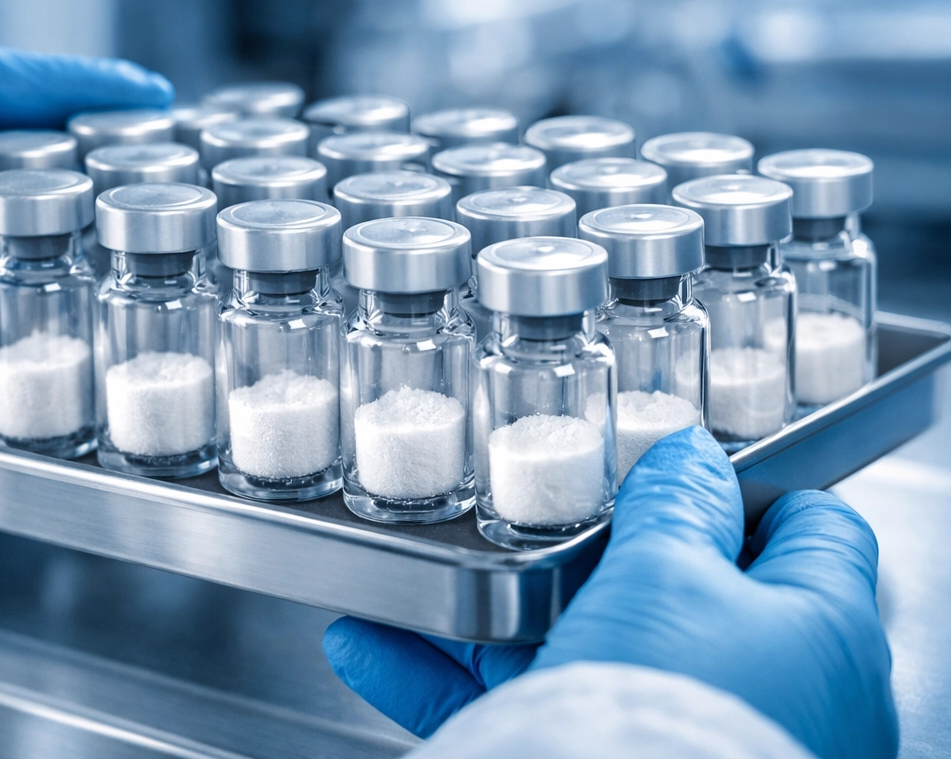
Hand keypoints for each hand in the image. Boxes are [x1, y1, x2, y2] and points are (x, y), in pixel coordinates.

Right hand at [323, 427, 896, 758]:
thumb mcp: (672, 577)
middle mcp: (760, 691)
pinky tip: (374, 647)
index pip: (800, 525)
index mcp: (814, 631)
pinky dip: (443, 678)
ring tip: (406, 578)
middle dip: (566, 546)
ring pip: (570, 650)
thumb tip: (687, 456)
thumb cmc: (680, 721)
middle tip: (512, 510)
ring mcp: (679, 738)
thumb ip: (676, 505)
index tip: (660, 458)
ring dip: (477, 613)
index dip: (731, 479)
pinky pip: (517, 708)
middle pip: (660, 587)